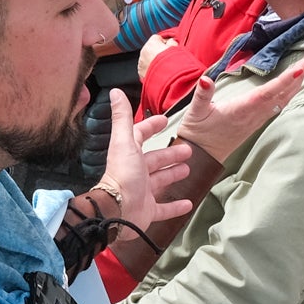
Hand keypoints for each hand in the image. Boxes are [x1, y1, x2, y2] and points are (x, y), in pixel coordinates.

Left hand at [92, 88, 194, 233]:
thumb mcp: (124, 142)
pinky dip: (175, 206)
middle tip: (187, 150)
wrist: (118, 211)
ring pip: (160, 181)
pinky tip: (188, 202)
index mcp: (129, 154)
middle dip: (169, 154)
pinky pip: (164, 208)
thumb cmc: (123, 175)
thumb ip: (121, 117)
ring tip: (188, 170)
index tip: (164, 121)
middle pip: (154, 160)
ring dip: (172, 175)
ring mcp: (141, 192)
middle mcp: (135, 172)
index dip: (151, 127)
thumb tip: (115, 91)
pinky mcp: (147, 211)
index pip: (140, 136)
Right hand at [177, 55, 303, 163]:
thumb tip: (205, 79)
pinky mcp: (256, 122)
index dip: (284, 81)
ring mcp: (256, 120)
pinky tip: (293, 87)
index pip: (266, 93)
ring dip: (295, 85)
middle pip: (281, 95)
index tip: (300, 68)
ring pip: (282, 101)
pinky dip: (288, 94)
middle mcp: (252, 115)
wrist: (202, 156)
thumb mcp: (195, 112)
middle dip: (297, 77)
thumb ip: (202, 94)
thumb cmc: (198, 132)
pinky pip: (277, 107)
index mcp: (240, 110)